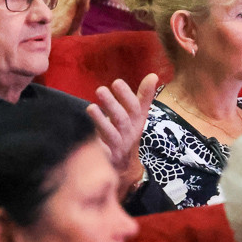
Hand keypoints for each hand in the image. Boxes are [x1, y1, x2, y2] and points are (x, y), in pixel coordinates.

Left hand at [87, 73, 158, 197]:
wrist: (125, 167)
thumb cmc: (128, 133)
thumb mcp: (137, 116)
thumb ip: (144, 96)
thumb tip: (153, 75)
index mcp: (137, 122)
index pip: (135, 108)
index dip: (127, 96)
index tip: (116, 82)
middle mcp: (129, 134)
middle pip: (123, 120)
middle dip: (112, 105)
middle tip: (100, 90)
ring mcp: (118, 147)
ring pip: (112, 135)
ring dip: (101, 121)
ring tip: (90, 107)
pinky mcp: (107, 158)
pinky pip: (101, 151)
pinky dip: (95, 143)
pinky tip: (88, 135)